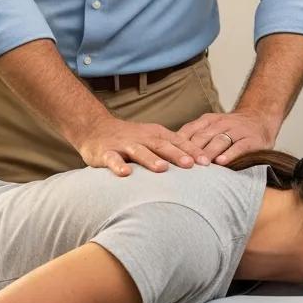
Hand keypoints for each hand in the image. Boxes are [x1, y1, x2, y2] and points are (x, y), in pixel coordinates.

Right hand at [77, 116, 201, 176]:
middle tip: (191, 165)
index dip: (192, 151)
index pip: (177, 141)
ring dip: (151, 159)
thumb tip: (199, 165)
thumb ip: (172, 149)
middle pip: (161, 145)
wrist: (95, 129)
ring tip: (162, 169)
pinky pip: (113, 160)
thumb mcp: (152, 140)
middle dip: (176, 154)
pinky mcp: (106, 153)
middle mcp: (142, 138)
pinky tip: (126, 173)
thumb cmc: (130, 139)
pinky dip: (119, 166)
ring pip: (139, 151)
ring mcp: (124, 145)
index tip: (207, 163)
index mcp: (155, 134)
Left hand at [176, 110, 274, 165]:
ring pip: (219, 141)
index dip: (179, 144)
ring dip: (208, 153)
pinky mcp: (251, 140)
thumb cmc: (230, 129)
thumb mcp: (211, 126)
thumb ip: (194, 136)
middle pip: (202, 137)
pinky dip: (230, 154)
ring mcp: (236, 131)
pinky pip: (239, 146)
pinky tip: (222, 162)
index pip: (190, 131)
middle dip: (191, 151)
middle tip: (182, 165)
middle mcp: (221, 124)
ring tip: (201, 165)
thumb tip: (169, 152)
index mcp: (208, 121)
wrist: (260, 118)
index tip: (168, 156)